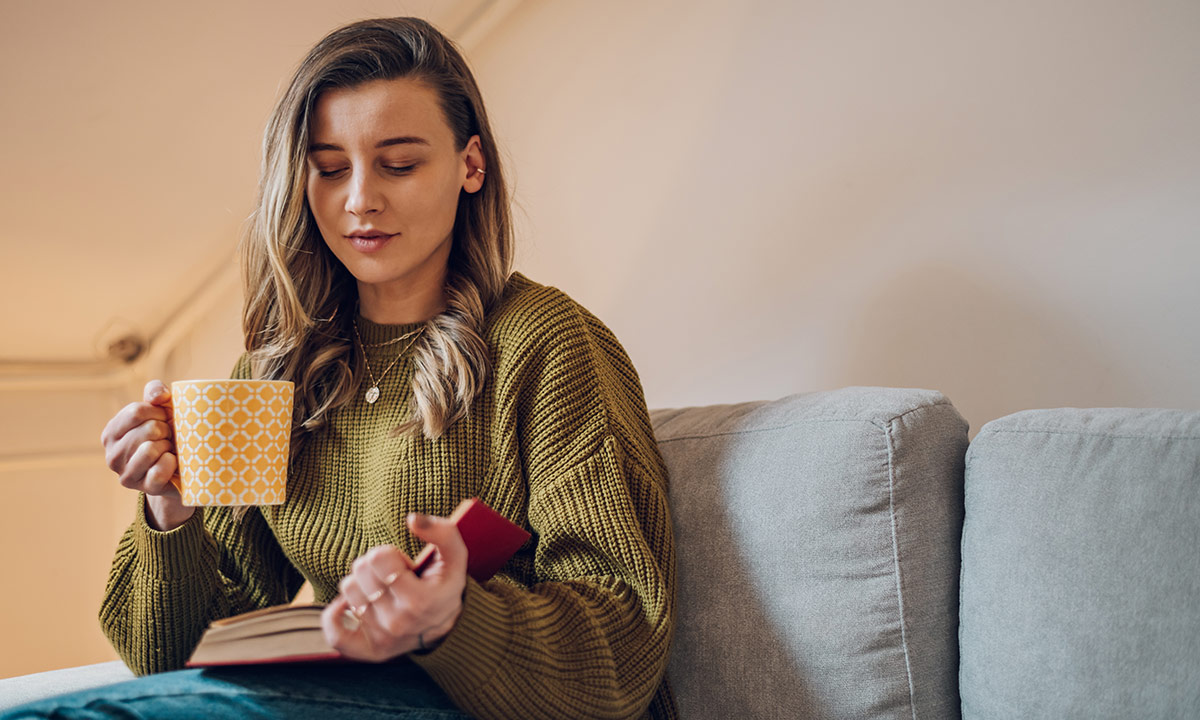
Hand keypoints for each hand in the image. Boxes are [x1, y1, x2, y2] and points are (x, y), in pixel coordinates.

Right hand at [100, 380, 193, 530]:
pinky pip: (159, 471)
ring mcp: (127, 474)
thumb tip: (159, 396)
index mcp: (111, 433)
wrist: (182, 468)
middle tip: (170, 437)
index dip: (158, 411)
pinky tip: (173, 462)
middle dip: (167, 429)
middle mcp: (112, 455)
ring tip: (170, 449)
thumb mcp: (160, 408)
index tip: (165, 417)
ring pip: (151, 449)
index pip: (136, 412)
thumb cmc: (168, 432)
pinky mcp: (145, 489)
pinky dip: (172, 463)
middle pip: (148, 429)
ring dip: (169, 446)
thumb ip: (155, 392)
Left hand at [321, 513, 466, 660]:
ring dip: (362, 584)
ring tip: (382, 589)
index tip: (404, 564)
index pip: (379, 559)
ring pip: (349, 591)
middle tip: (392, 575)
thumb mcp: (456, 556)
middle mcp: (399, 623)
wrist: (445, 625)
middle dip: (374, 565)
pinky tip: (348, 605)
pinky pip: (335, 633)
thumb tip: (412, 520)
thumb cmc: (445, 584)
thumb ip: (443, 531)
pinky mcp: (368, 649)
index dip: (389, 554)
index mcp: (420, 601)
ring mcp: (383, 638)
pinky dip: (335, 614)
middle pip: (360, 572)